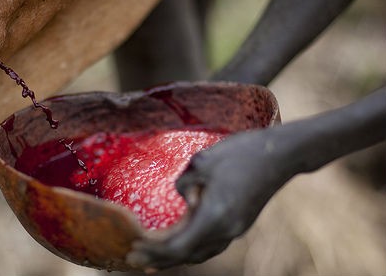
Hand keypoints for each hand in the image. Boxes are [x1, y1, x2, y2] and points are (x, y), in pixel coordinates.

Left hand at [127, 128, 289, 269]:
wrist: (281, 154)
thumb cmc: (242, 153)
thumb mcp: (203, 161)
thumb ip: (185, 184)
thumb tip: (182, 197)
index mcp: (215, 217)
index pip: (178, 246)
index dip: (154, 251)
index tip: (133, 249)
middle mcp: (226, 230)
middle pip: (188, 255)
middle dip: (159, 259)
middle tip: (133, 259)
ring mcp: (236, 229)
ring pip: (201, 252)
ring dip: (176, 256)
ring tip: (153, 258)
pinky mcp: (240, 223)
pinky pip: (211, 243)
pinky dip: (192, 247)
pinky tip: (181, 242)